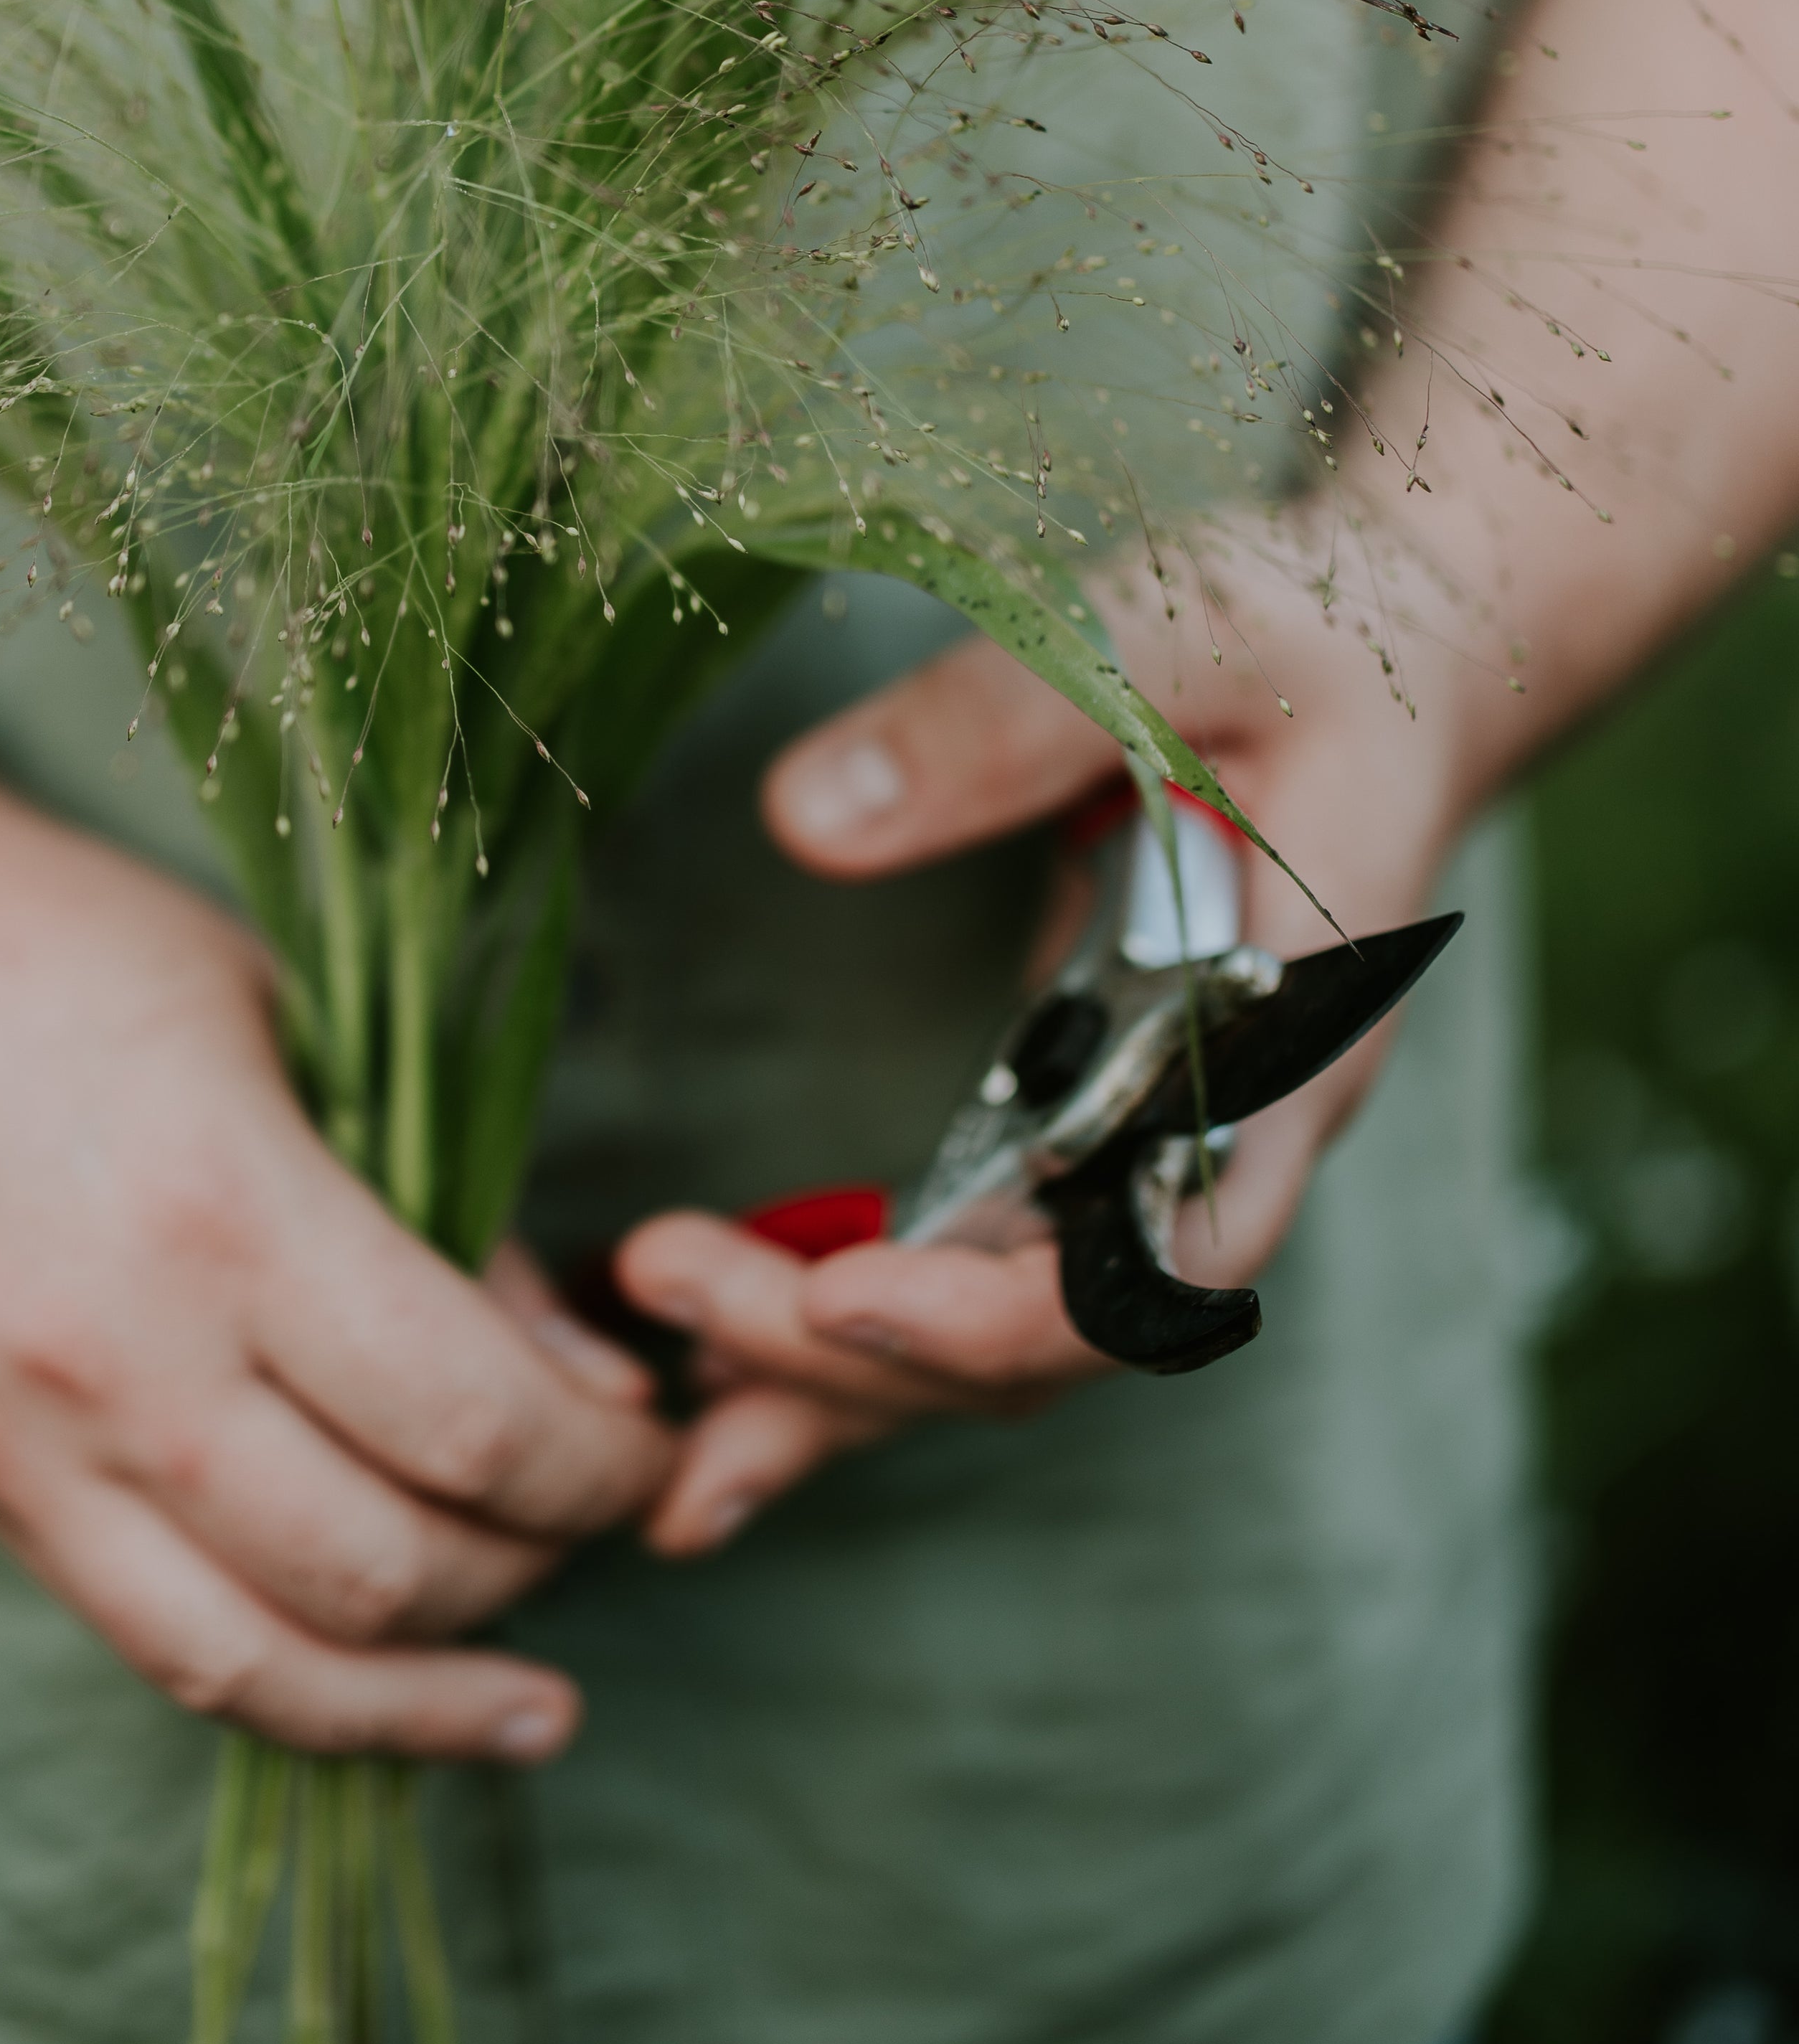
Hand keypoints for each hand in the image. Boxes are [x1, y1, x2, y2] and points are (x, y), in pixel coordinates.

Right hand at [0, 776, 671, 1756]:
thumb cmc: (81, 955)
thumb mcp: (307, 1025)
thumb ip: (449, 1218)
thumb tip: (588, 1387)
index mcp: (223, 1212)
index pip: (469, 1422)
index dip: (600, 1467)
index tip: (652, 1442)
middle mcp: (119, 1361)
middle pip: (387, 1566)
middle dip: (538, 1563)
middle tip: (599, 1512)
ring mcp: (30, 1450)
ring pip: (270, 1663)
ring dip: (425, 1686)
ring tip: (527, 1686)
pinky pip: (159, 1649)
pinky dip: (293, 1695)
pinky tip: (385, 1695)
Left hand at [619, 508, 1485, 1555]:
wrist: (1385, 669)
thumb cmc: (1291, 641)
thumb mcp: (1167, 628)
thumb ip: (1003, 720)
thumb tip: (804, 815)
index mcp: (1287, 1043)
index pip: (1165, 1252)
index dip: (1009, 1305)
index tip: (841, 1294)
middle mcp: (1226, 1143)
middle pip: (1056, 1333)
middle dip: (859, 1353)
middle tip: (670, 1290)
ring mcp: (1149, 1157)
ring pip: (1000, 1341)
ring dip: (833, 1385)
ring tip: (659, 1416)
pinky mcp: (1075, 1141)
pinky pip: (963, 1279)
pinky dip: (839, 1338)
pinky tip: (710, 1372)